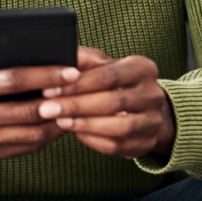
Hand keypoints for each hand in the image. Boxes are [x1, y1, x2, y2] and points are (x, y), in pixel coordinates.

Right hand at [0, 38, 80, 162]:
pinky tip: (54, 124)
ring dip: (56, 123)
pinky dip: (42, 138)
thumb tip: (21, 42)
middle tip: (81, 91)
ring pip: (28, 135)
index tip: (70, 70)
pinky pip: (20, 149)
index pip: (12, 80)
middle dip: (59, 101)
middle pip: (26, 111)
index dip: (45, 75)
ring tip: (73, 107)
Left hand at [36, 47, 175, 159]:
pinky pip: (119, 146)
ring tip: (60, 121)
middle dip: (76, 106)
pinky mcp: (147, 143)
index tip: (49, 88)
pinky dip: (94, 140)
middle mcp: (154, 94)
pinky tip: (75, 132)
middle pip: (114, 102)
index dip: (78, 83)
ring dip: (85, 125)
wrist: (140, 106)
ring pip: (120, 127)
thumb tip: (64, 53)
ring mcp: (154, 121)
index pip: (109, 75)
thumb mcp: (101, 64)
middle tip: (47, 108)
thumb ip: (84, 59)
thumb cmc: (112, 80)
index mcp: (143, 68)